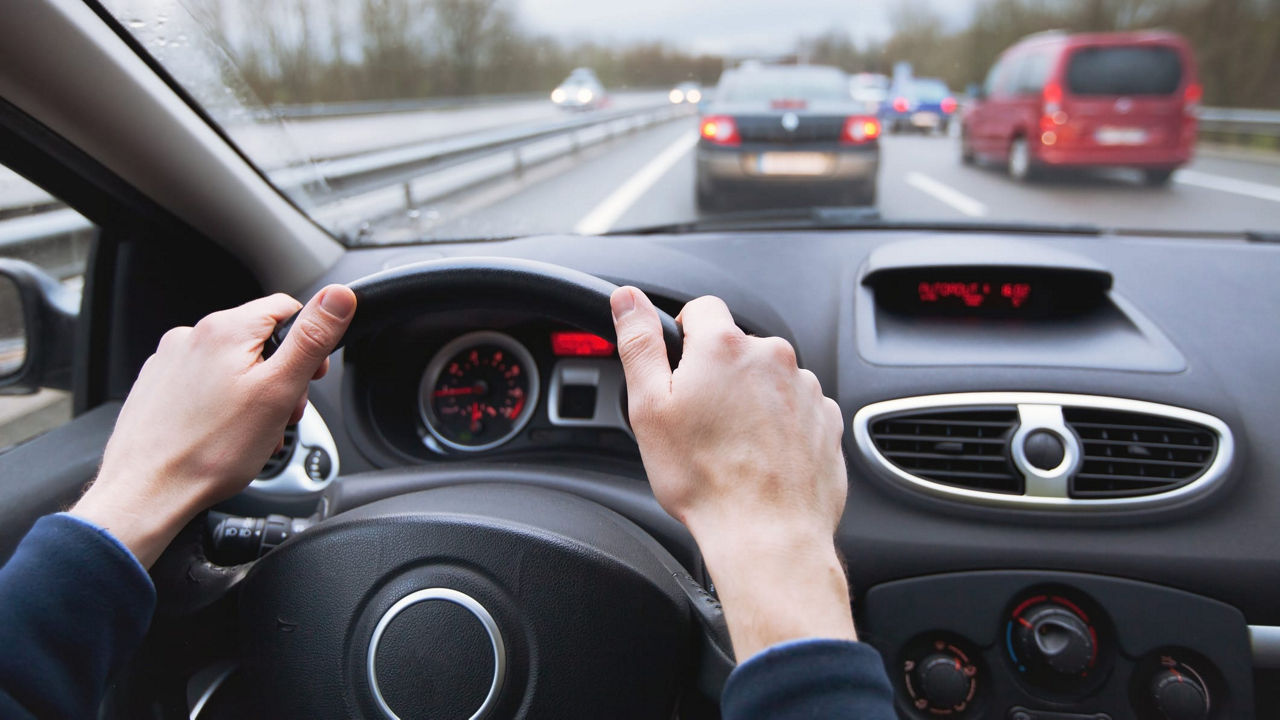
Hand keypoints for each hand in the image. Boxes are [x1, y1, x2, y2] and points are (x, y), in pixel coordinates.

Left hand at [71, 285, 355, 567]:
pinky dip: (224, 405)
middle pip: (260, 340)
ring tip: (254, 432)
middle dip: (280, 376)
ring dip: (254, 394)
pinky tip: (225, 434)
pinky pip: (205, 384)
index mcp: (226, 329)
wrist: (147, 492)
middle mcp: (192, 336)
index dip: (309, 343)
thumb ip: (312, 338)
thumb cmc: (210, 450)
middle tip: (281, 415)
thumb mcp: (279, 390)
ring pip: (233, 365)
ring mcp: (170, 361)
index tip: (311, 377)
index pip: (286, 308)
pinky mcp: (158, 387)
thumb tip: (339, 296)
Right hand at [610, 286, 854, 660]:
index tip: (679, 373)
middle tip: (700, 423)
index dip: (684, 337)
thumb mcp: (649, 408)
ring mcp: (806, 388)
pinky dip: (780, 426)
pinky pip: (796, 409)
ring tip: (733, 448)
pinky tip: (761, 459)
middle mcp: (773, 357)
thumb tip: (627, 299)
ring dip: (751, 401)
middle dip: (718, 376)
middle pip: (737, 348)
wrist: (767, 534)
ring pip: (768, 380)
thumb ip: (639, 343)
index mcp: (725, 346)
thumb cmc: (705, 480)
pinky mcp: (826, 420)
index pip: (702, 310)